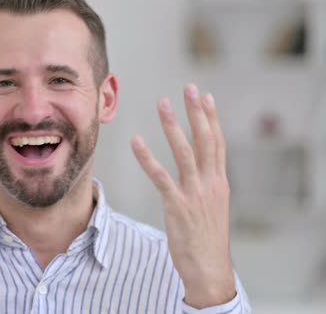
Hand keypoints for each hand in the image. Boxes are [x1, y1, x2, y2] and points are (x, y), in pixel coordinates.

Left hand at [131, 84, 234, 307]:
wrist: (209, 268)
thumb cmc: (207, 239)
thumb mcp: (213, 208)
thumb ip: (208, 186)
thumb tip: (202, 170)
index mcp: (220, 182)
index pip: (217, 143)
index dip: (212, 118)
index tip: (206, 96)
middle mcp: (210, 183)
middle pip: (206, 140)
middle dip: (197, 111)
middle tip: (189, 87)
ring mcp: (195, 194)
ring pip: (184, 152)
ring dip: (173, 126)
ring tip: (163, 104)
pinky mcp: (177, 206)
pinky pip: (160, 176)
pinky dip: (147, 157)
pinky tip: (136, 141)